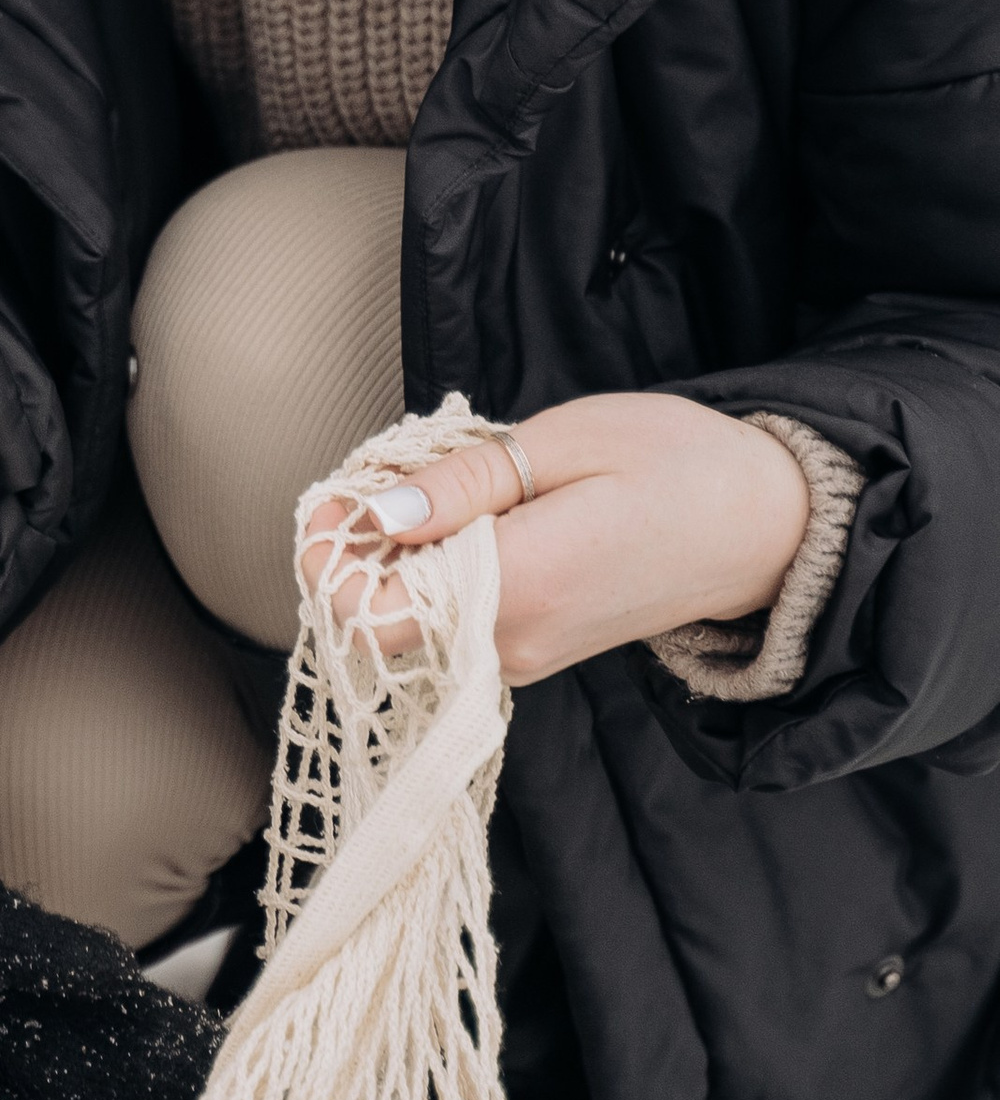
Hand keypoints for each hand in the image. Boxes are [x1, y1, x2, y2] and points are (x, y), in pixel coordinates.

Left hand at [298, 392, 811, 688]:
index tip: (333, 501)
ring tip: (425, 492)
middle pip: (381, 622)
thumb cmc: (678, 466)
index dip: (329, 559)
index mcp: (519, 588)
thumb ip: (463, 485)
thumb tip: (378, 515)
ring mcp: (526, 656)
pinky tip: (459, 523)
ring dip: (395, 563)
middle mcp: (513, 642)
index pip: (371, 614)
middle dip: (354, 555)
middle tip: (370, 484)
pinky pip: (452, 623)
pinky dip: (433, 576)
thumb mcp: (563, 443)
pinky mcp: (537, 651)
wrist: (769, 527)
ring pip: (414, 624)